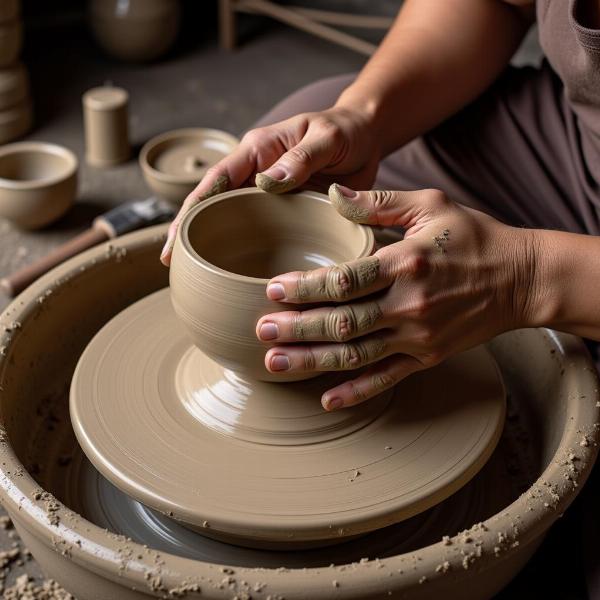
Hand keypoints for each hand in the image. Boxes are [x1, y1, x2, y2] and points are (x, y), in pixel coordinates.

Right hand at [160, 106, 380, 264]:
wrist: (366, 138)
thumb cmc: (347, 131)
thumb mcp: (327, 139)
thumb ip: (301, 158)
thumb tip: (267, 181)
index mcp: (259, 150)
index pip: (218, 180)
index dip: (193, 206)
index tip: (176, 234)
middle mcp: (257, 173)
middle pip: (215, 203)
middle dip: (191, 229)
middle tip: (171, 261)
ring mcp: (269, 194)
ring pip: (234, 219)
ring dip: (214, 242)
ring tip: (194, 271)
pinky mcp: (286, 210)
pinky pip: (262, 230)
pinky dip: (246, 248)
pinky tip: (239, 270)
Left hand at [256, 184, 541, 410]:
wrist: (523, 280)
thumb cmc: (475, 237)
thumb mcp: (430, 205)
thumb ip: (378, 200)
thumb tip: (332, 193)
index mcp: (406, 263)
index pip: (345, 280)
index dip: (306, 288)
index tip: (273, 290)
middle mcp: (409, 304)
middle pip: (343, 322)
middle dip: (298, 328)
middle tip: (262, 330)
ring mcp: (418, 336)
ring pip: (356, 354)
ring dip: (313, 361)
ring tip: (276, 363)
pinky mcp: (427, 357)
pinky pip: (386, 378)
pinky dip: (356, 391)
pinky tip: (327, 399)